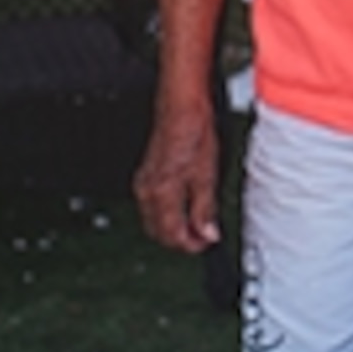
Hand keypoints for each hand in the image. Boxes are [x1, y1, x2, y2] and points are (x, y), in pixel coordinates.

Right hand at [133, 103, 222, 253]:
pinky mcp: (146, 174)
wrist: (181, 106)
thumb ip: (205, 208)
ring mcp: (144, 182)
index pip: (172, 235)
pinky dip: (167, 213)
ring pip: (153, 221)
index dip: (191, 245)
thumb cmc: (193, 131)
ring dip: (173, 228)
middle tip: (203, 238)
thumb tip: (208, 233)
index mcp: (162, 192)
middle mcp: (147, 190)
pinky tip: (184, 208)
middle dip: (180, 240)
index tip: (207, 244)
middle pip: (159, 232)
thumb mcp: (207, 174)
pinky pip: (152, 205)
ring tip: (197, 225)